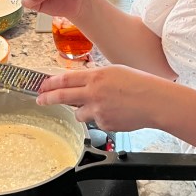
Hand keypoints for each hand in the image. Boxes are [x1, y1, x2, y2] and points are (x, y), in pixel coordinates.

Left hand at [36, 64, 167, 132]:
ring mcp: (98, 111)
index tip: (43, 86)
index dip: (50, 83)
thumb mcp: (114, 71)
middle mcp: (93, 93)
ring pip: (78, 114)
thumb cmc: (139, 83)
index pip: (65, 80)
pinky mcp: (105, 124)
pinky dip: (101, 118)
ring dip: (82, 110)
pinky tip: (115, 112)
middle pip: (62, 97)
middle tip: (40, 100)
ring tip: (98, 106)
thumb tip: (81, 82)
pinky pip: (96, 122)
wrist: (155, 101)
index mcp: (95, 77)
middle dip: (48, 99)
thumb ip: (95, 77)